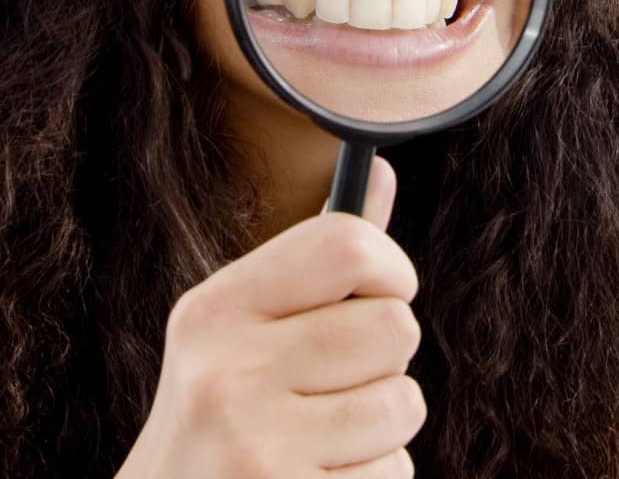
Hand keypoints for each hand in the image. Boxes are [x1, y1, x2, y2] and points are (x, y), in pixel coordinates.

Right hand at [116, 156, 423, 477]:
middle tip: (334, 384)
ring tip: (322, 438)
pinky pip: (395, 472)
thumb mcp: (242, 329)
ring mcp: (258, 450)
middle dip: (385, 359)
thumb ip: (315, 259)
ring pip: (403, 402)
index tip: (380, 294)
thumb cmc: (223, 414)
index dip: (389, 268)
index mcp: (214, 311)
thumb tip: (380, 170)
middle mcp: (228, 373)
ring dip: (382, 426)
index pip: (346, 245)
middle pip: (395, 325)